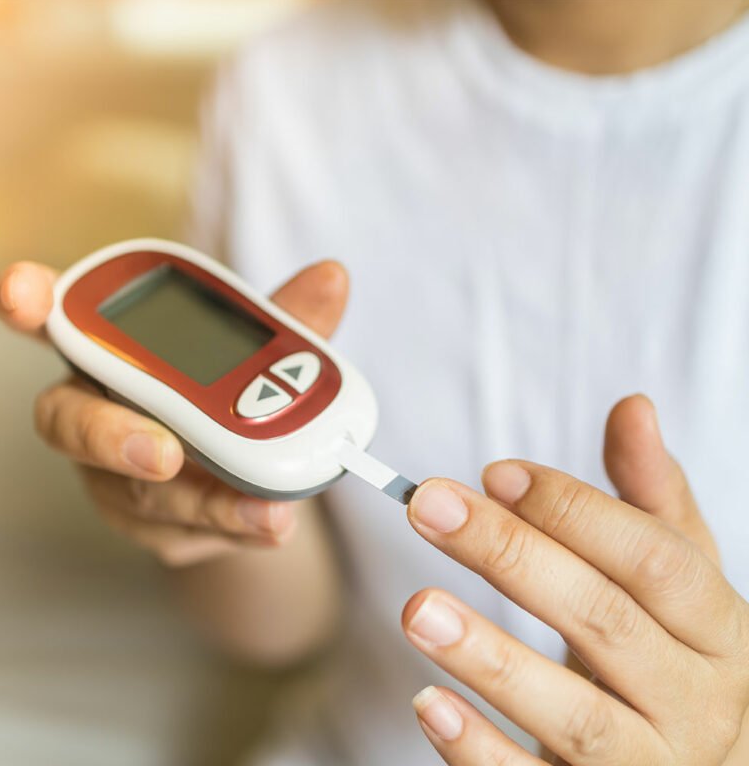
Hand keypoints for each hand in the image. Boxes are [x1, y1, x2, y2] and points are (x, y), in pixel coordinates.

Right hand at [0, 259, 347, 565]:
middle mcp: (98, 412)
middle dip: (114, 437)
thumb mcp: (259, 356)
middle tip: (164, 454)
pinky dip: (233, 527)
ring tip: (266, 513)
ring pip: (140, 492)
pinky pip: (184, 531)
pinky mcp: (150, 523)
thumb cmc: (227, 395)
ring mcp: (115, 476)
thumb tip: (333, 276)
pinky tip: (272, 525)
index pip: (57, 322)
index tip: (21, 290)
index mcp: (114, 353)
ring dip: (205, 502)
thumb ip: (286, 322)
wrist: (239, 473)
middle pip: (71, 423)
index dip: (30, 303)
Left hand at [402, 395, 748, 764]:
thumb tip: (632, 406)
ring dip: (490, 657)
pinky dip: (480, 751)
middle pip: (604, 619)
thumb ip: (650, 497)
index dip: (573, 510)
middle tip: (429, 507)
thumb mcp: (679, 578)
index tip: (493, 473)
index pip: (654, 559)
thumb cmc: (675, 654)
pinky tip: (428, 703)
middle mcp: (696, 702)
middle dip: (511, 555)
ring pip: (574, 716)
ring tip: (418, 608)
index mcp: (720, 631)